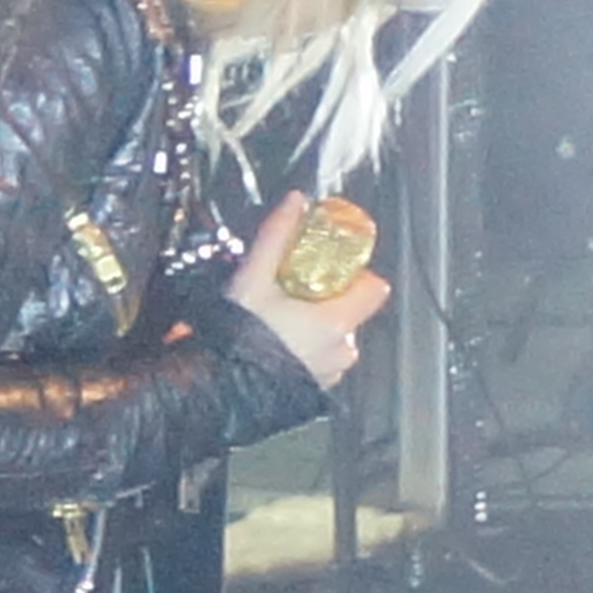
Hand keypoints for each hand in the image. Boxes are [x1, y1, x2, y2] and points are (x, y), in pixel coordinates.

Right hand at [230, 189, 390, 388]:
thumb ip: (277, 236)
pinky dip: (306, 350)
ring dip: (316, 326)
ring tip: (280, 319)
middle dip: (326, 298)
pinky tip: (277, 343)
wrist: (218, 388)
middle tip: (293, 290)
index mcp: (337, 321)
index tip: (329, 265)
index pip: (374, 288)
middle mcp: (341, 350)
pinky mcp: (313, 389)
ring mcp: (329, 373)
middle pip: (350, 310)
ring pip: (335, 338)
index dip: (355, 273)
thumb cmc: (239, 338)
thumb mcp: (254, 277)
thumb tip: (296, 202)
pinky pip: (320, 361)